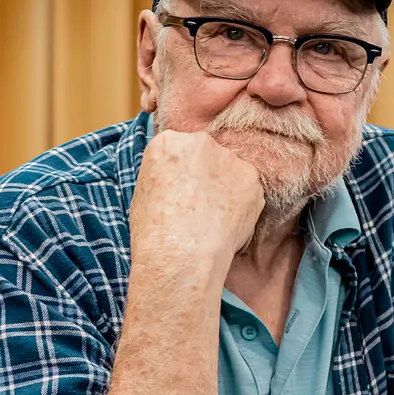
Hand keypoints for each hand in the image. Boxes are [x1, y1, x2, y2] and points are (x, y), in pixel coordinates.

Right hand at [133, 129, 263, 261]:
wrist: (179, 253)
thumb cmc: (153, 231)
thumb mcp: (143, 192)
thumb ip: (165, 176)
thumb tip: (177, 182)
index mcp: (168, 142)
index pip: (181, 149)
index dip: (184, 173)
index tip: (183, 191)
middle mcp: (200, 142)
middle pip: (208, 155)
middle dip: (207, 176)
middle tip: (201, 206)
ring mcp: (228, 158)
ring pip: (231, 172)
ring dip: (227, 190)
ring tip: (215, 219)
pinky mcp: (250, 178)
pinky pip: (249, 190)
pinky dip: (243, 206)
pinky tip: (228, 224)